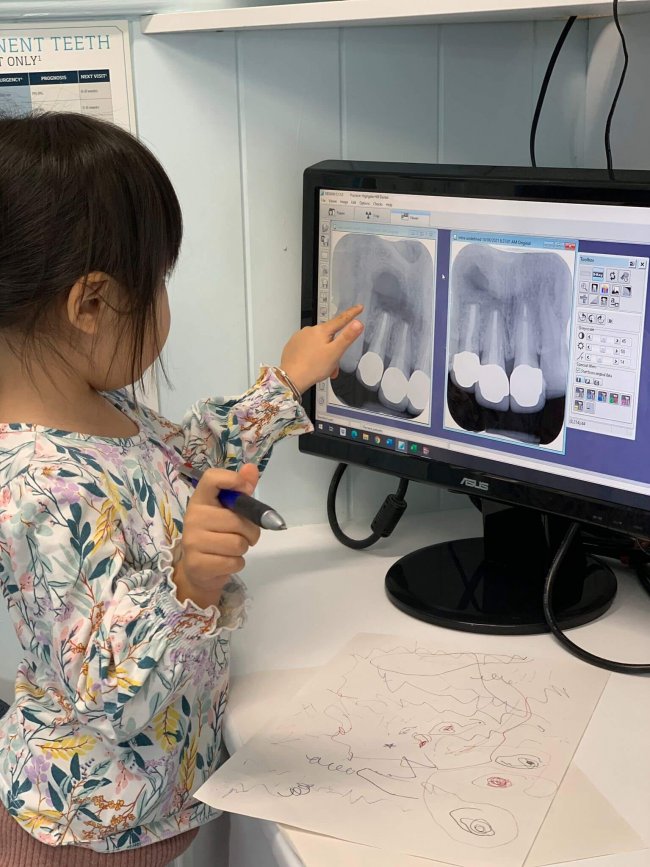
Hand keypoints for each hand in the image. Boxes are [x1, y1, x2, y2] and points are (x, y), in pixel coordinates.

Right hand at [174, 465, 260, 608]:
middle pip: (236, 520)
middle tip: (243, 535)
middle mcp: (193, 517)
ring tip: (232, 548)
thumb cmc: (218, 533)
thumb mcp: (230, 510)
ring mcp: (192, 541)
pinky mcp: (197, 564)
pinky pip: (234, 562)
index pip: (212, 478)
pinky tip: (225, 561)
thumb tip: (252, 468)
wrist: (198, 569)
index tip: (245, 489)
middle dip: (250, 531)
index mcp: (200, 499)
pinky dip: (237, 563)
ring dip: (243, 548)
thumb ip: (242, 491)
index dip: (233, 479)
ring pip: (238, 543)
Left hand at [280, 305, 363, 394]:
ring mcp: (300, 337)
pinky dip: (312, 355)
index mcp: (322, 330)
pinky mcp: (293, 345)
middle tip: (334, 366)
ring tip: (323, 369)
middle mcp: (309, 330)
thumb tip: (358, 323)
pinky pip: (307, 347)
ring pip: (318, 343)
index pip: (341, 319)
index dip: (352, 314)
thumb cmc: (313, 367)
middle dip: (334, 349)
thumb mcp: (335, 352)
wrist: (291, 378)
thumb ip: (347, 337)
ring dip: (323, 354)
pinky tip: (312, 365)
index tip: (359, 307)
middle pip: (329, 336)